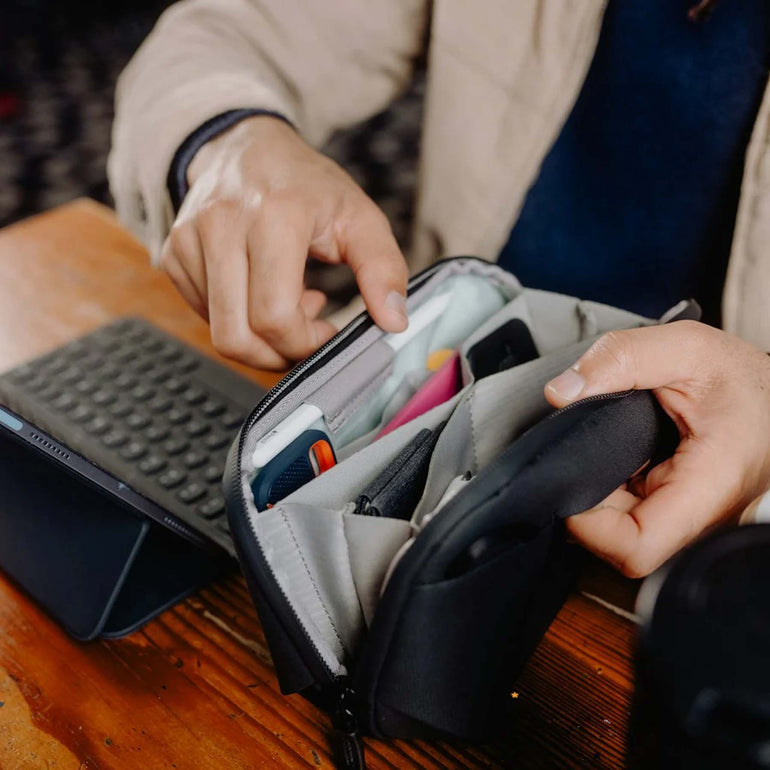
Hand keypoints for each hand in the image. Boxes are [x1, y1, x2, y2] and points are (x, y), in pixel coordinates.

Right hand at [160, 116, 408, 369]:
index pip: (275, 317)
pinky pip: (203, 315)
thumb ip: (383, 269)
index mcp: (276, 217)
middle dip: (278, 353)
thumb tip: (393, 322)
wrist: (243, 145)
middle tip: (305, 330)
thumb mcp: (359, 216)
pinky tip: (258, 291)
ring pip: (219, 332)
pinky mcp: (173, 255)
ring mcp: (190, 241)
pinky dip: (236, 318)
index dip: (304, 343)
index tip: (326, 330)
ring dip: (258, 335)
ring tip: (284, 299)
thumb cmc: (304, 184)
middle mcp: (223, 226)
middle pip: (239, 336)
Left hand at [544, 321, 769, 576]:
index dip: (588, 525)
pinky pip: (631, 516)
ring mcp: (689, 519)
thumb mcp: (686, 348)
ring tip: (605, 448)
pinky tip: (618, 457)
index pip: (635, 548)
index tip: (570, 482)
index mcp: (709, 486)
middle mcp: (700, 517)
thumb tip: (561, 392)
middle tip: (583, 451)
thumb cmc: (744, 378)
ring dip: (598, 493)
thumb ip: (620, 358)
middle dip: (586, 500)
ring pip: (621, 532)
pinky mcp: (678, 511)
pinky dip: (611, 488)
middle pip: (617, 543)